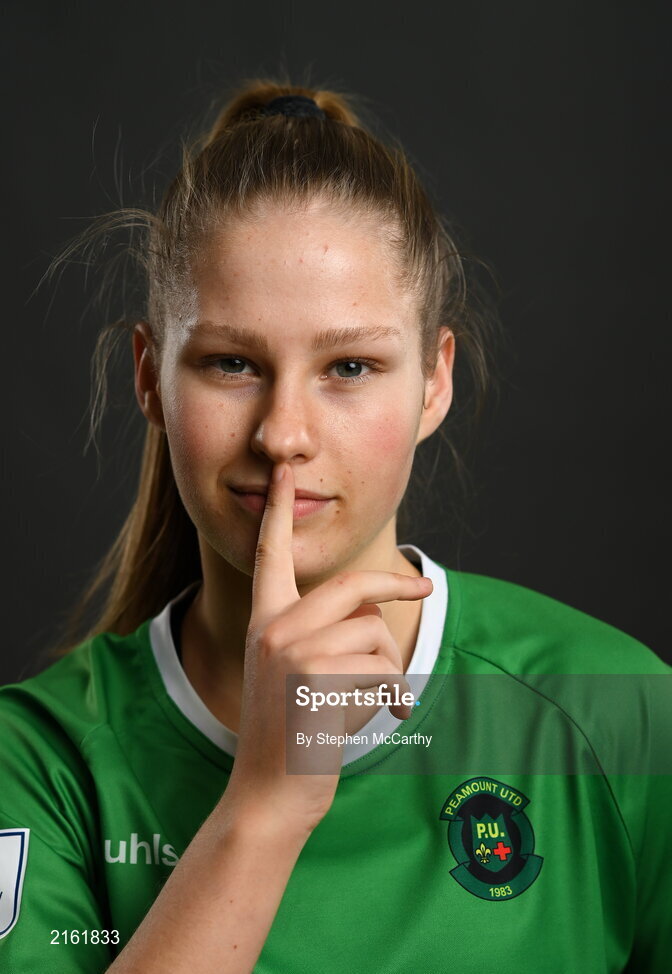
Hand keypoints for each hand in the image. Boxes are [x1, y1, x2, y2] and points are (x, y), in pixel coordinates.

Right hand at [224, 461, 432, 833]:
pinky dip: (391, 695)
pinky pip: (382, 668)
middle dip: (397, 585)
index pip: (270, 553)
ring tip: (369, 700)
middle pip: (353, 585)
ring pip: (375, 632)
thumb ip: (323, 629)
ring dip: (388, 667)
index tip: (281, 471)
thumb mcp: (293, 669)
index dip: (276, 510)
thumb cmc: (293, 730)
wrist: (271, 792)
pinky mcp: (316, 678)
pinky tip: (374, 718)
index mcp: (265, 619)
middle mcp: (273, 627)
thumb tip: (378, 605)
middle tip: (425, 582)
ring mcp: (292, 651)